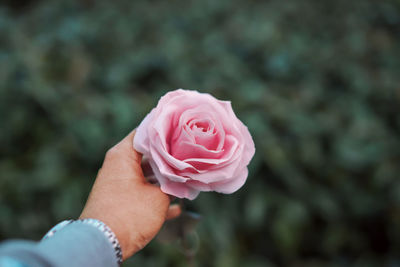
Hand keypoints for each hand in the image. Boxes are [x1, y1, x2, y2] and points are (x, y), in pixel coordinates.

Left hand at [79, 130, 180, 259]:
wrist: (105, 244)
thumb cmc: (130, 215)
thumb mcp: (159, 196)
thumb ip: (173, 183)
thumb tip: (183, 177)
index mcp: (123, 155)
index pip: (146, 131)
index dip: (167, 131)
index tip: (184, 132)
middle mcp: (118, 165)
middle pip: (149, 154)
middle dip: (170, 158)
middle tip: (190, 158)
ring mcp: (118, 182)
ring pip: (147, 174)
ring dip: (166, 179)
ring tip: (187, 182)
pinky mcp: (120, 198)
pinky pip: (142, 191)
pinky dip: (157, 196)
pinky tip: (177, 207)